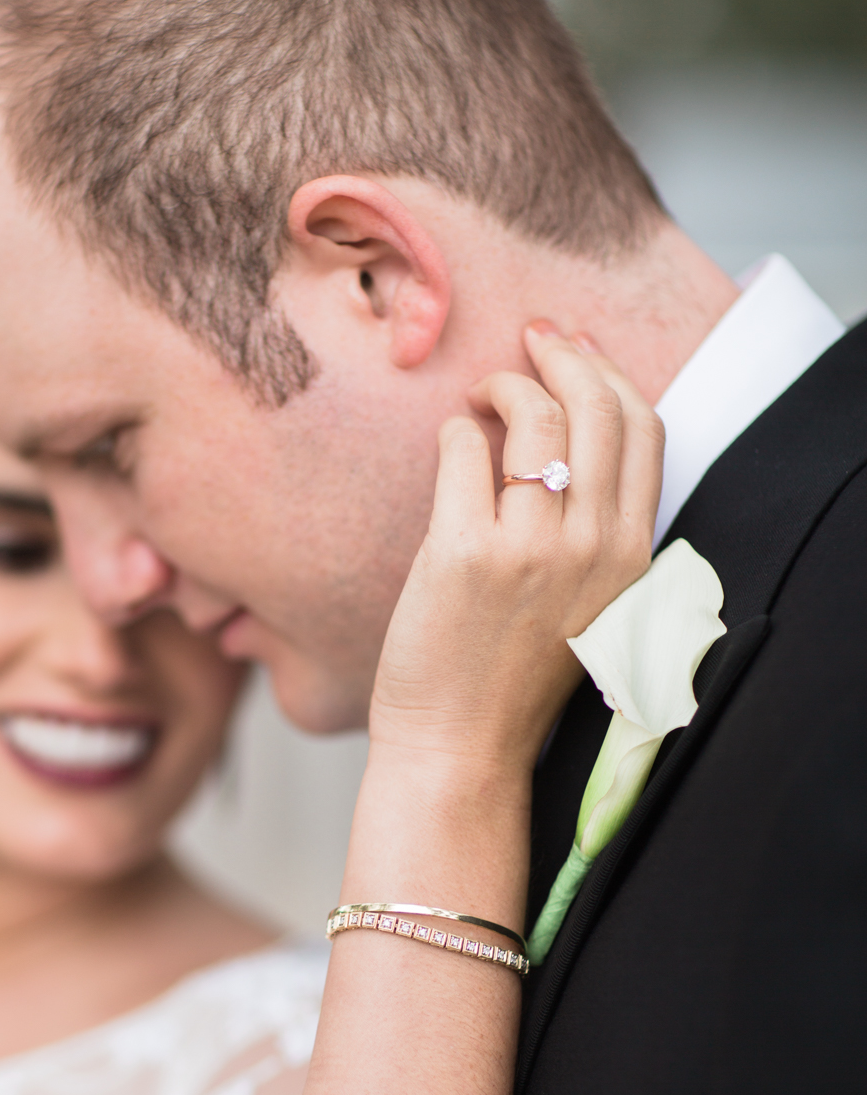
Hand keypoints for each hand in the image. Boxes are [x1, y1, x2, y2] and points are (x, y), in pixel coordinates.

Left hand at [369, 325, 663, 783]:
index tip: (574, 351)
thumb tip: (566, 430)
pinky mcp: (466, 553)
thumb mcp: (584, 605)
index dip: (609, 374)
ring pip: (533, 415)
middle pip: (596, 405)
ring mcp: (532, 548)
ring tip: (477, 400)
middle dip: (560, 356)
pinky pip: (461, 449)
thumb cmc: (510, 679)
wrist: (461, 750)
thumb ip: (590, 531)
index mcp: (632, 557)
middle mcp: (594, 547)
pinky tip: (449, 443)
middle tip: (525, 344)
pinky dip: (454, 431)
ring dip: (502, 386)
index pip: (645, 429)